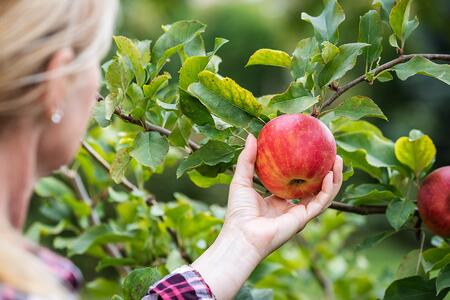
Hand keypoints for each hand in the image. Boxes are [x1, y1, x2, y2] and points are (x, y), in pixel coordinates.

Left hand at [225, 134, 342, 258]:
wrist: (242, 235)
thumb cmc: (238, 211)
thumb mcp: (241, 179)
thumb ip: (247, 159)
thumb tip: (252, 135)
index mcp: (278, 199)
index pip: (296, 181)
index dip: (305, 167)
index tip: (310, 150)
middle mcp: (292, 206)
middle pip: (314, 187)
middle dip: (325, 171)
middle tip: (330, 153)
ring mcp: (299, 213)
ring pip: (324, 194)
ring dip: (334, 178)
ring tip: (339, 159)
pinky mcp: (304, 218)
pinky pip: (321, 202)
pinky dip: (329, 188)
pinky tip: (331, 173)